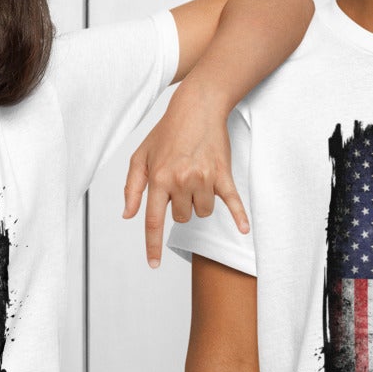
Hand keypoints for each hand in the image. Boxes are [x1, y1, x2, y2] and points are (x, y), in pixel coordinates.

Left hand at [123, 83, 247, 269]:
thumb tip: (128, 215)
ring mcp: (203, 178)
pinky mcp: (222, 174)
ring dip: (199, 203)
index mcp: (158, 178)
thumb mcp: (140, 157)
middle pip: (182, 218)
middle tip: (181, 183)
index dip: (153, 246)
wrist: (197, 107)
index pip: (153, 221)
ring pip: (202, 212)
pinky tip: (244, 229)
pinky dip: (239, 216)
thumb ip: (132, 188)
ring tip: (197, 178)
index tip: (153, 264)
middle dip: (180, 208)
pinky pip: (232, 201)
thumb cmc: (167, 132)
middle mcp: (180, 180)